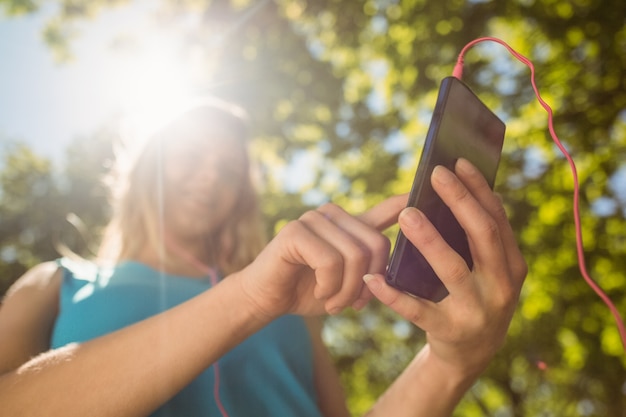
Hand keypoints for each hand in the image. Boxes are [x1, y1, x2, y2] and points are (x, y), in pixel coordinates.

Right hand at [237, 195, 406, 317]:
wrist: (269, 299)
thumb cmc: (311, 289)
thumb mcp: (348, 279)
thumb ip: (372, 266)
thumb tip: (406, 256)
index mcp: (351, 223)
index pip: (389, 208)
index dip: (411, 201)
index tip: (432, 185)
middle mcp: (334, 213)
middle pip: (376, 244)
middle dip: (368, 284)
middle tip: (353, 304)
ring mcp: (313, 218)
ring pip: (354, 256)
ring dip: (347, 291)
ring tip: (334, 303)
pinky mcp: (295, 231)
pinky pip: (330, 261)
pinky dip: (329, 287)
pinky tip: (319, 294)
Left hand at [364, 158, 526, 376]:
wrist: (471, 355)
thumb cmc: (475, 297)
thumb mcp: (489, 270)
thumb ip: (480, 238)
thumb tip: (461, 189)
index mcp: (511, 266)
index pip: (497, 219)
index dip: (478, 189)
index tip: (458, 161)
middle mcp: (500, 287)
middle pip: (481, 235)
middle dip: (460, 200)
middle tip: (436, 174)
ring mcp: (476, 311)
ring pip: (452, 269)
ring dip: (429, 240)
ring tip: (406, 215)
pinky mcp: (448, 330)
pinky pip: (416, 309)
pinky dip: (393, 293)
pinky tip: (372, 277)